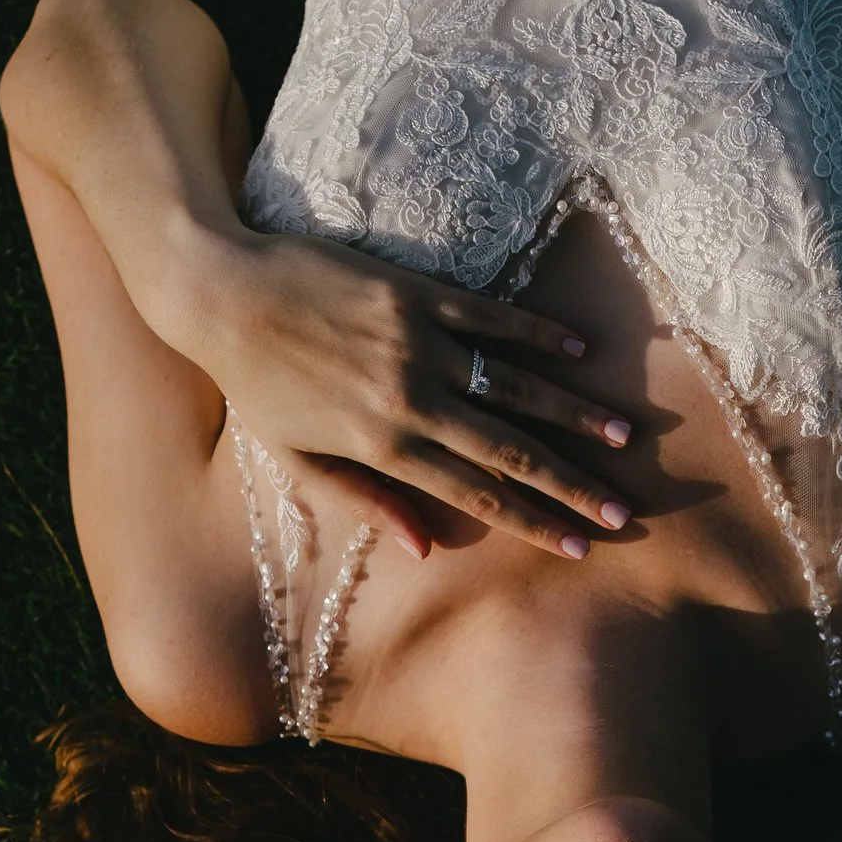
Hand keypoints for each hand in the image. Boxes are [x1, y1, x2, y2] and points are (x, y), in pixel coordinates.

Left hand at [152, 225, 638, 558]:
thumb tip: (424, 550)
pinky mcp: (416, 294)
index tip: (580, 546)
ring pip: (513, 386)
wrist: (217, 291)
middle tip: (624, 510)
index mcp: (381, 447)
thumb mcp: (297, 459)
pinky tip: (580, 349)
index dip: (533, 523)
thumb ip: (365, 502)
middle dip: (571, 485)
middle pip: (509, 451)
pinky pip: (491, 316)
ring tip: (621, 433)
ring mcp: (417, 344)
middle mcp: (409, 401)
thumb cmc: (253, 383)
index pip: (476, 495)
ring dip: (573, 413)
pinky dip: (538, 333)